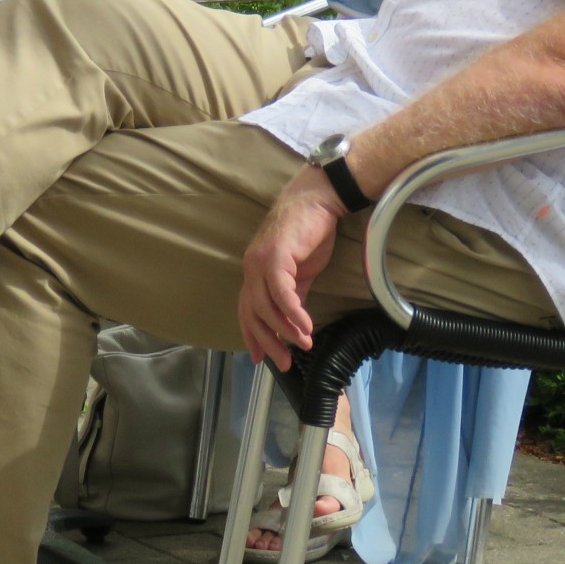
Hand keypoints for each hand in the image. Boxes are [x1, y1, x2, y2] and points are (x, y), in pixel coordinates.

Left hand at [237, 169, 345, 369]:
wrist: (317, 201)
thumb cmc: (309, 233)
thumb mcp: (300, 272)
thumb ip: (292, 294)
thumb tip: (293, 321)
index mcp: (255, 273)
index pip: (246, 311)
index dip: (253, 336)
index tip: (262, 360)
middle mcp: (252, 269)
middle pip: (252, 314)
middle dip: (268, 342)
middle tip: (285, 363)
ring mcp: (260, 262)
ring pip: (264, 307)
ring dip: (285, 330)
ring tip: (303, 343)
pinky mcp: (275, 256)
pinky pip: (281, 293)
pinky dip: (292, 312)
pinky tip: (306, 326)